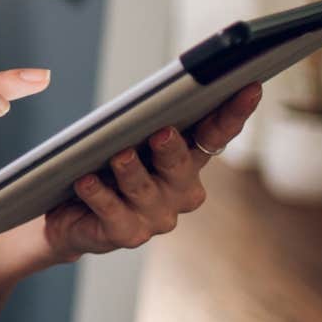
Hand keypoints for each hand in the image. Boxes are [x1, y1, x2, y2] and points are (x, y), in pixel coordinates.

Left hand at [43, 82, 261, 260]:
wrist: (72, 216)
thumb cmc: (104, 167)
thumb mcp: (124, 137)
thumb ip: (138, 116)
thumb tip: (141, 93)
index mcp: (187, 160)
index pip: (215, 135)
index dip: (233, 113)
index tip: (249, 87)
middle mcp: (178, 191)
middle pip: (181, 166)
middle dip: (172, 149)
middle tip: (162, 132)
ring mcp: (155, 216)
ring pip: (144, 190)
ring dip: (131, 171)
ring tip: (119, 155)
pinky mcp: (126, 233)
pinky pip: (113, 212)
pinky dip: (99, 195)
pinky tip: (86, 181)